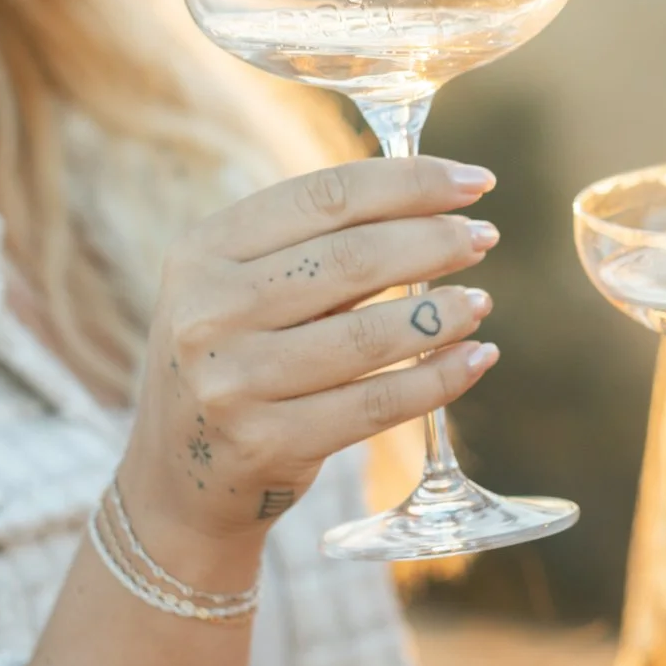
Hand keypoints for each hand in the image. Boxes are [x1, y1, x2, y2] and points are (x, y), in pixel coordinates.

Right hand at [118, 157, 500, 572]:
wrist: (179, 482)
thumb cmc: (234, 364)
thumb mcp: (243, 293)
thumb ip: (319, 250)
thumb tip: (439, 211)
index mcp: (202, 251)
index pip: (325, 196)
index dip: (410, 183)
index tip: (474, 183)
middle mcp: (209, 312)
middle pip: (353, 258)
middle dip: (436, 241)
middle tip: (485, 238)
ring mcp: (234, 382)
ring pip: (370, 335)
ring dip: (443, 313)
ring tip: (480, 302)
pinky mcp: (269, 443)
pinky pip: (378, 403)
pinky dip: (439, 379)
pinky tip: (476, 358)